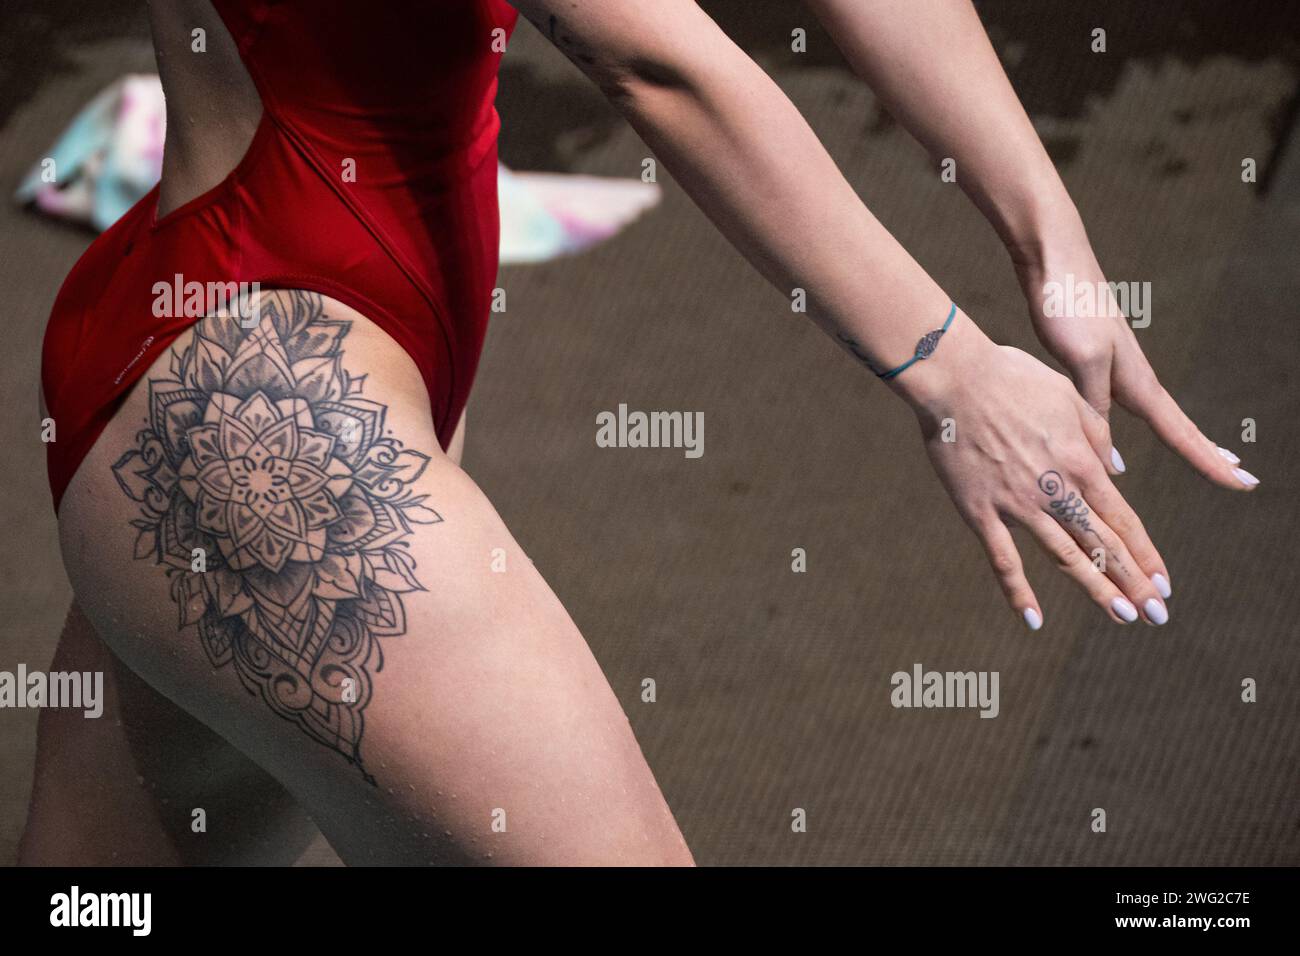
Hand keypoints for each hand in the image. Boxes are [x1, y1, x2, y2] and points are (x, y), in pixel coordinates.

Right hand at [897, 325, 1171, 629]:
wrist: (956, 377)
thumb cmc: (1012, 377)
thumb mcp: (1068, 397)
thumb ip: (1095, 436)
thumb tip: (1115, 470)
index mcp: (1081, 461)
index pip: (1123, 519)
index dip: (1145, 554)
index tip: (1164, 581)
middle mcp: (1056, 489)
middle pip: (1103, 544)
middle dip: (1134, 581)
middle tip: (1157, 614)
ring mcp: (1018, 505)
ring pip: (1065, 557)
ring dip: (1098, 590)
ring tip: (1123, 616)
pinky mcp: (980, 511)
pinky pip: (1003, 559)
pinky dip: (1019, 592)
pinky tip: (1035, 620)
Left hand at [1009, 229, 1257, 490]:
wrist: (1052, 259)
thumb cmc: (1069, 306)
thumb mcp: (1081, 362)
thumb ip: (1096, 409)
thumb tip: (1113, 463)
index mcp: (1136, 380)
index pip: (1180, 432)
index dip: (1209, 460)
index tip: (1244, 483)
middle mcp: (1132, 376)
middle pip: (1177, 424)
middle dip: (1207, 452)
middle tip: (1242, 478)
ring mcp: (1114, 366)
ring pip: (1153, 415)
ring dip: (1181, 437)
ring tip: (1209, 456)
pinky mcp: (1091, 359)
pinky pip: (1121, 404)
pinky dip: (1133, 423)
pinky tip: (1126, 425)